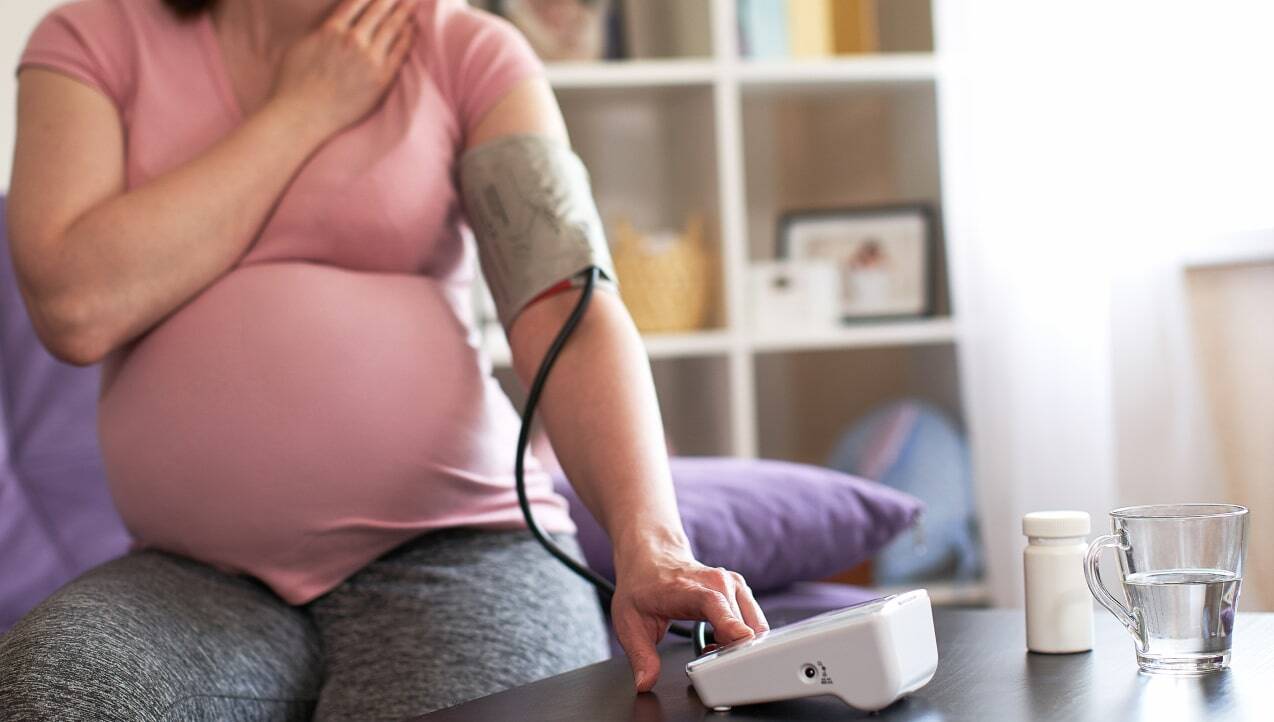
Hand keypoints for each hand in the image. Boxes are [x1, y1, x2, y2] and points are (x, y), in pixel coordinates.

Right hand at [270, 0, 416, 137]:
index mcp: (331, 29)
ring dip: (405, 11)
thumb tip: (332, 21)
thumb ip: (321, 29)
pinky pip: (400, 51)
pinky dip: (408, 36)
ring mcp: (369, 59)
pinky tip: (412, 29)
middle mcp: (353, 40)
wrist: (303, 115)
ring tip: (413, 2)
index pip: (357, 1)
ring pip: (393, 27)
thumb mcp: (301, 45)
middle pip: (379, 9)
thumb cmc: (294, 83)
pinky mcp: (382, 78)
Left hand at [610, 542, 769, 691]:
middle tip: (704, 655)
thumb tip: (645, 683)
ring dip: (738, 645)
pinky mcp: (742, 590)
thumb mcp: (630, 624)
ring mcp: (733, 584)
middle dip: (730, 651)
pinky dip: (741, 636)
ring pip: (754, 626)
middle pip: (741, 624)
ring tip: (711, 646)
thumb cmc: (643, 587)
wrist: (652, 558)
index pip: (715, 604)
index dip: (730, 625)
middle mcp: (717, 582)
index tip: (741, 641)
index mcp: (688, 588)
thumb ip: (641, 656)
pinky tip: (720, 637)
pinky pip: (754, 622)